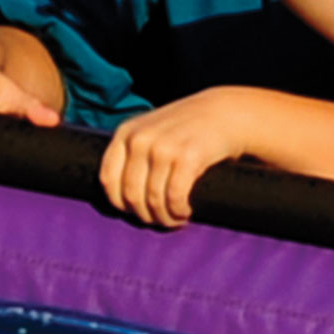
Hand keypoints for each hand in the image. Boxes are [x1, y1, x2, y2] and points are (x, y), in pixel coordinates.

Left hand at [99, 89, 258, 227]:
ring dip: (165, 217)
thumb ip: (132, 153)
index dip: (120, 203)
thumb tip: (120, 197)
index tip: (136, 212)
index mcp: (126, 132)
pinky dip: (178, 211)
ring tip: (175, 219)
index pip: (107, 180)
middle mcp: (140, 139)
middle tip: (161, 220)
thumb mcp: (151, 130)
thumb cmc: (187, 129)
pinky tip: (185, 212)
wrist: (226, 113)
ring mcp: (163, 147)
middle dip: (146, 215)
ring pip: (153, 200)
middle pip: (131, 195)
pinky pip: (174, 198)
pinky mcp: (187, 157)